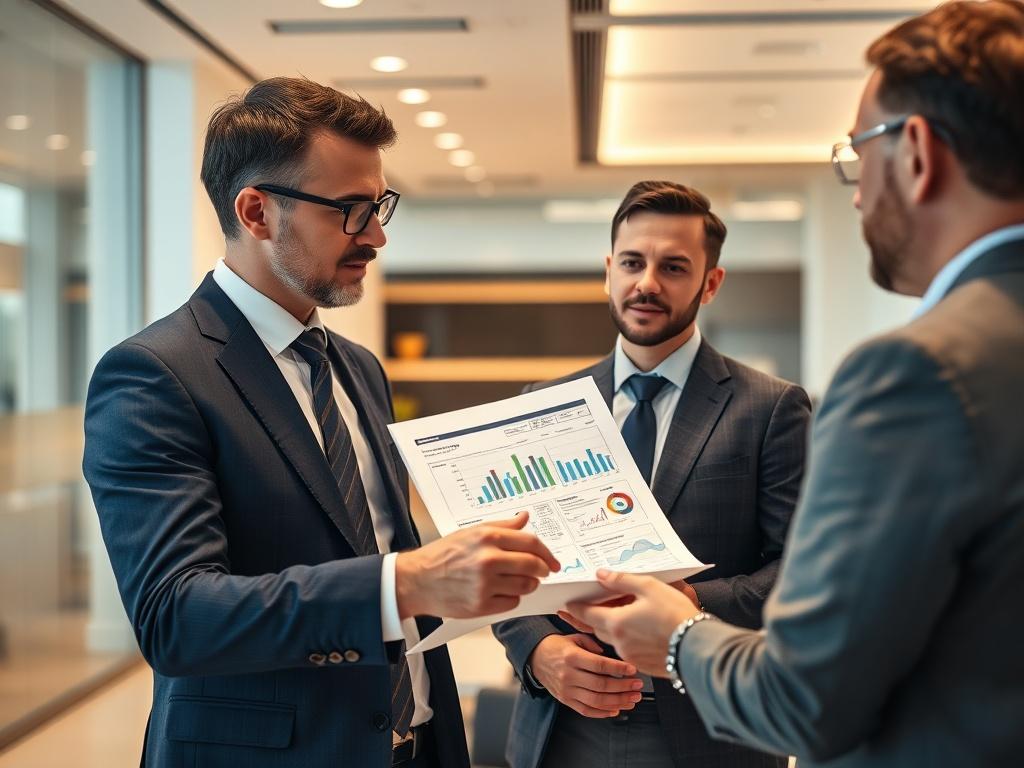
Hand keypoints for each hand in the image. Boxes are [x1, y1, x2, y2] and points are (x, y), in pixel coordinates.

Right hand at [395, 512, 559, 618]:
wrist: (417, 580)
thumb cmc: (443, 554)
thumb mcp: (471, 531)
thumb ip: (502, 526)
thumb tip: (525, 517)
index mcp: (487, 537)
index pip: (531, 543)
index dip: (547, 553)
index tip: (552, 561)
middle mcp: (488, 559)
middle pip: (533, 566)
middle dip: (543, 570)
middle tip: (543, 572)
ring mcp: (485, 584)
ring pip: (526, 586)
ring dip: (528, 584)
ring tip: (516, 580)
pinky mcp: (481, 605)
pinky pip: (512, 602)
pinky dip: (511, 598)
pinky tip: (500, 591)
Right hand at [528, 634, 642, 717]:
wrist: (535, 657)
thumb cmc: (557, 646)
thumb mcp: (574, 637)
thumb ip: (593, 644)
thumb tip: (611, 656)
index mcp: (572, 657)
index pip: (600, 665)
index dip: (619, 668)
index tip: (633, 669)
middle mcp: (569, 675)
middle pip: (601, 685)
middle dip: (623, 687)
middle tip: (638, 686)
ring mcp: (567, 690)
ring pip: (597, 701)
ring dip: (618, 701)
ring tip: (632, 699)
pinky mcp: (565, 700)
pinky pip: (586, 711)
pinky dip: (603, 713)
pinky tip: (616, 709)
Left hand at [566, 570, 700, 675]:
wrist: (698, 645)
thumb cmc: (676, 614)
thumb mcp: (649, 587)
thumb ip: (621, 580)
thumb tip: (601, 575)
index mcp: (616, 622)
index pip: (586, 614)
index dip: (576, 607)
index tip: (568, 603)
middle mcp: (618, 642)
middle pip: (598, 627)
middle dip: (594, 616)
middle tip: (593, 606)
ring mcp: (630, 656)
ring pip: (613, 639)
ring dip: (613, 627)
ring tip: (624, 614)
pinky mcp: (643, 664)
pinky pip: (628, 649)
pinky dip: (629, 638)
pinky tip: (641, 630)